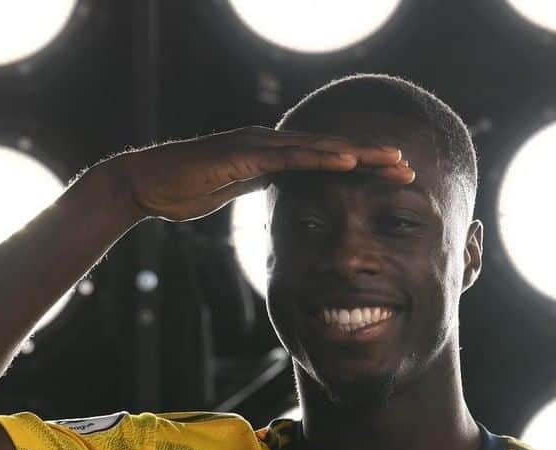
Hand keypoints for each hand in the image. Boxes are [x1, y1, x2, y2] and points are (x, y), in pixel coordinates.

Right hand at [100, 126, 412, 222]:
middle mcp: (270, 145)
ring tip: (394, 160)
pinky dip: (323, 157)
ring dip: (360, 154)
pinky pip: (291, 157)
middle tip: (409, 166)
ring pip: (320, 148)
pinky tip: (350, 160)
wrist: (146, 184)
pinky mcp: (245, 153)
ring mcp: (259, 145)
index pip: (324, 161)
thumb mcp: (232, 192)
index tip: (391, 178)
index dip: (360, 167)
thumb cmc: (184, 191)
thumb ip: (258, 189)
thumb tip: (280, 198)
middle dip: (372, 158)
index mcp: (270, 157)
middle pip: (332, 149)